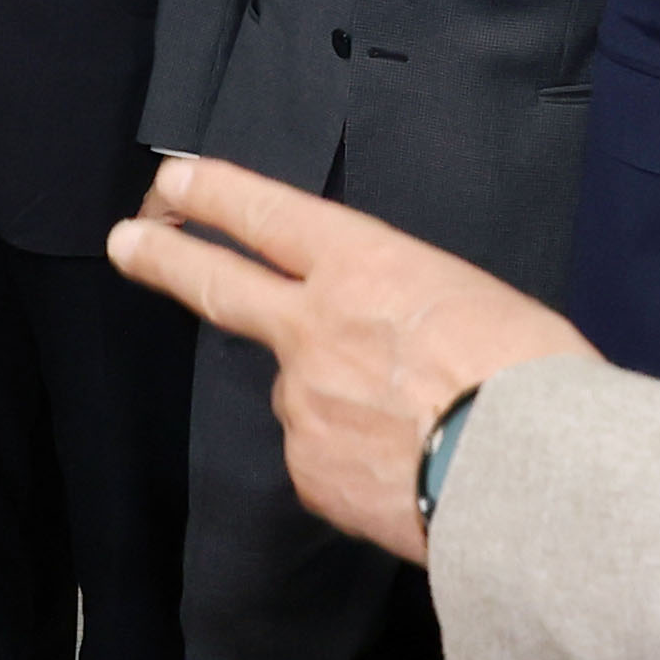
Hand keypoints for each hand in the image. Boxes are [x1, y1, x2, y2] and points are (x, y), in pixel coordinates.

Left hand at [105, 155, 589, 562]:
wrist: (532, 479)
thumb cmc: (533, 380)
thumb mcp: (477, 303)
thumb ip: (406, 311)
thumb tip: (389, 346)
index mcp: (366, 267)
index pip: (271, 215)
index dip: (219, 194)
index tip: (177, 181)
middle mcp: (314, 328)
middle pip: (220, 285)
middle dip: (165, 257)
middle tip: (126, 242)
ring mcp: (301, 403)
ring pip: (302, 396)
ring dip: (341, 409)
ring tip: (422, 434)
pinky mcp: (308, 473)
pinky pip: (325, 463)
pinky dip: (358, 469)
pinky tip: (410, 477)